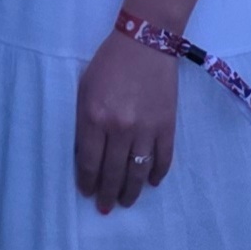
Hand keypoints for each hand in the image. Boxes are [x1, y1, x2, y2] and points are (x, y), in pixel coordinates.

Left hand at [73, 28, 179, 215]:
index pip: (88, 162)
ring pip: (137, 173)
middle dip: (107, 195)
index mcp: (94, 118)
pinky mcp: (166, 126)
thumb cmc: (109, 63)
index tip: (87, 193)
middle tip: (105, 208)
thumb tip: (86, 154)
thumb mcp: (85, 88)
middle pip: (112, 173)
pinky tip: (152, 182)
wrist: (145, 42)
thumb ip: (83, 121)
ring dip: (131, 192)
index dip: (87, 181)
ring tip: (126, 202)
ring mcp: (145, 130)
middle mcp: (119, 129)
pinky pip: (162, 159)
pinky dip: (157, 175)